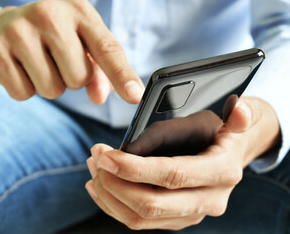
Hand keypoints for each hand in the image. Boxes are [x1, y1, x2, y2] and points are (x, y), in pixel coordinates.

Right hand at [0, 0, 143, 103]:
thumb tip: (100, 97)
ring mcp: (20, 30)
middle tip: (56, 61)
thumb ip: (99, 71)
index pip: (107, 48)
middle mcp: (50, 14)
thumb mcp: (79, 45)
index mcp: (79, 11)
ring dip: (49, 86)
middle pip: (79, 78)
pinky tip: (19, 68)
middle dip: (71, 80)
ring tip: (38, 64)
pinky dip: (25, 89)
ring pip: (53, 90)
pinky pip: (24, 93)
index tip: (135, 97)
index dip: (122, 75)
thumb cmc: (49, 39)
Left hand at [85, 96, 279, 229]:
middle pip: (152, 204)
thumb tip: (238, 110)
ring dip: (109, 194)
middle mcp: (207, 201)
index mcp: (221, 174)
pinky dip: (113, 205)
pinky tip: (98, 186)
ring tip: (93, 166)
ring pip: (141, 218)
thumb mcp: (237, 120)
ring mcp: (190, 215)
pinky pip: (139, 221)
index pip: (172, 176)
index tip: (106, 156)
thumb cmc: (225, 134)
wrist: (233, 157)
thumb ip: (239, 117)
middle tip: (96, 157)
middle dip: (115, 183)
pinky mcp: (175, 219)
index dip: (136, 168)